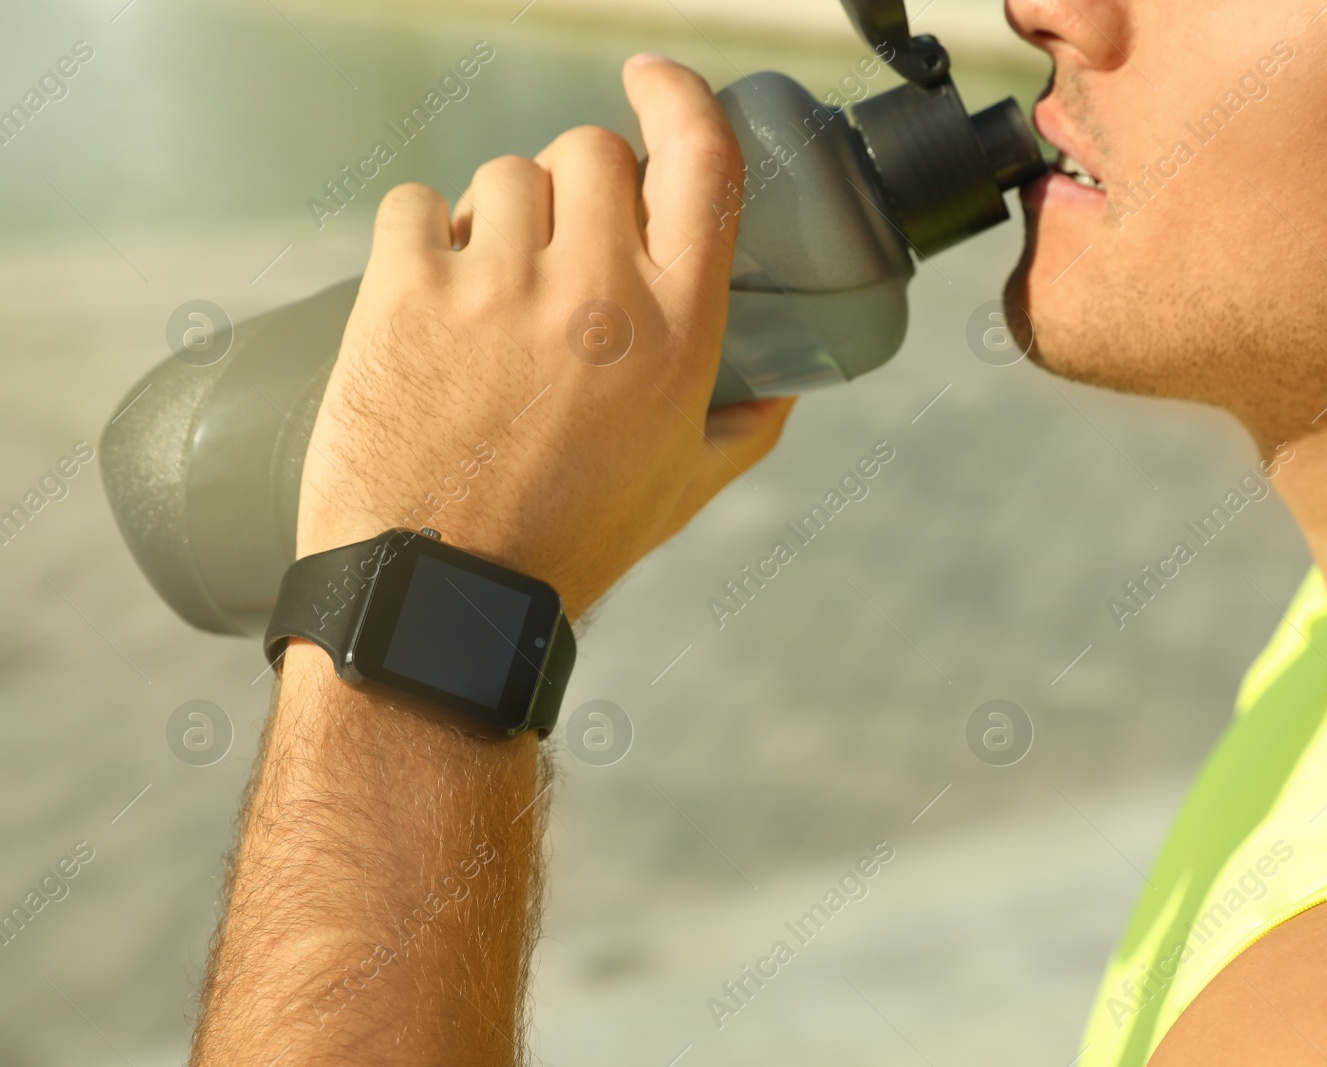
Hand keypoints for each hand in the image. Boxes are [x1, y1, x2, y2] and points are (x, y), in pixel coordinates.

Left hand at [296, 54, 793, 618]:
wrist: (444, 593)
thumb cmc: (568, 542)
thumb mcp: (684, 489)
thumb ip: (745, 427)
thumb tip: (785, 390)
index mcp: (679, 328)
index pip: (700, 160)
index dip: (678, 97)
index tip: (652, 79)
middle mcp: (599, 290)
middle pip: (592, 151)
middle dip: (579, 185)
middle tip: (558, 249)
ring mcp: (499, 283)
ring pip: (505, 173)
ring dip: (500, 214)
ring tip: (489, 291)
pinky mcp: (407, 290)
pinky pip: (417, 204)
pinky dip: (423, 234)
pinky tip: (428, 292)